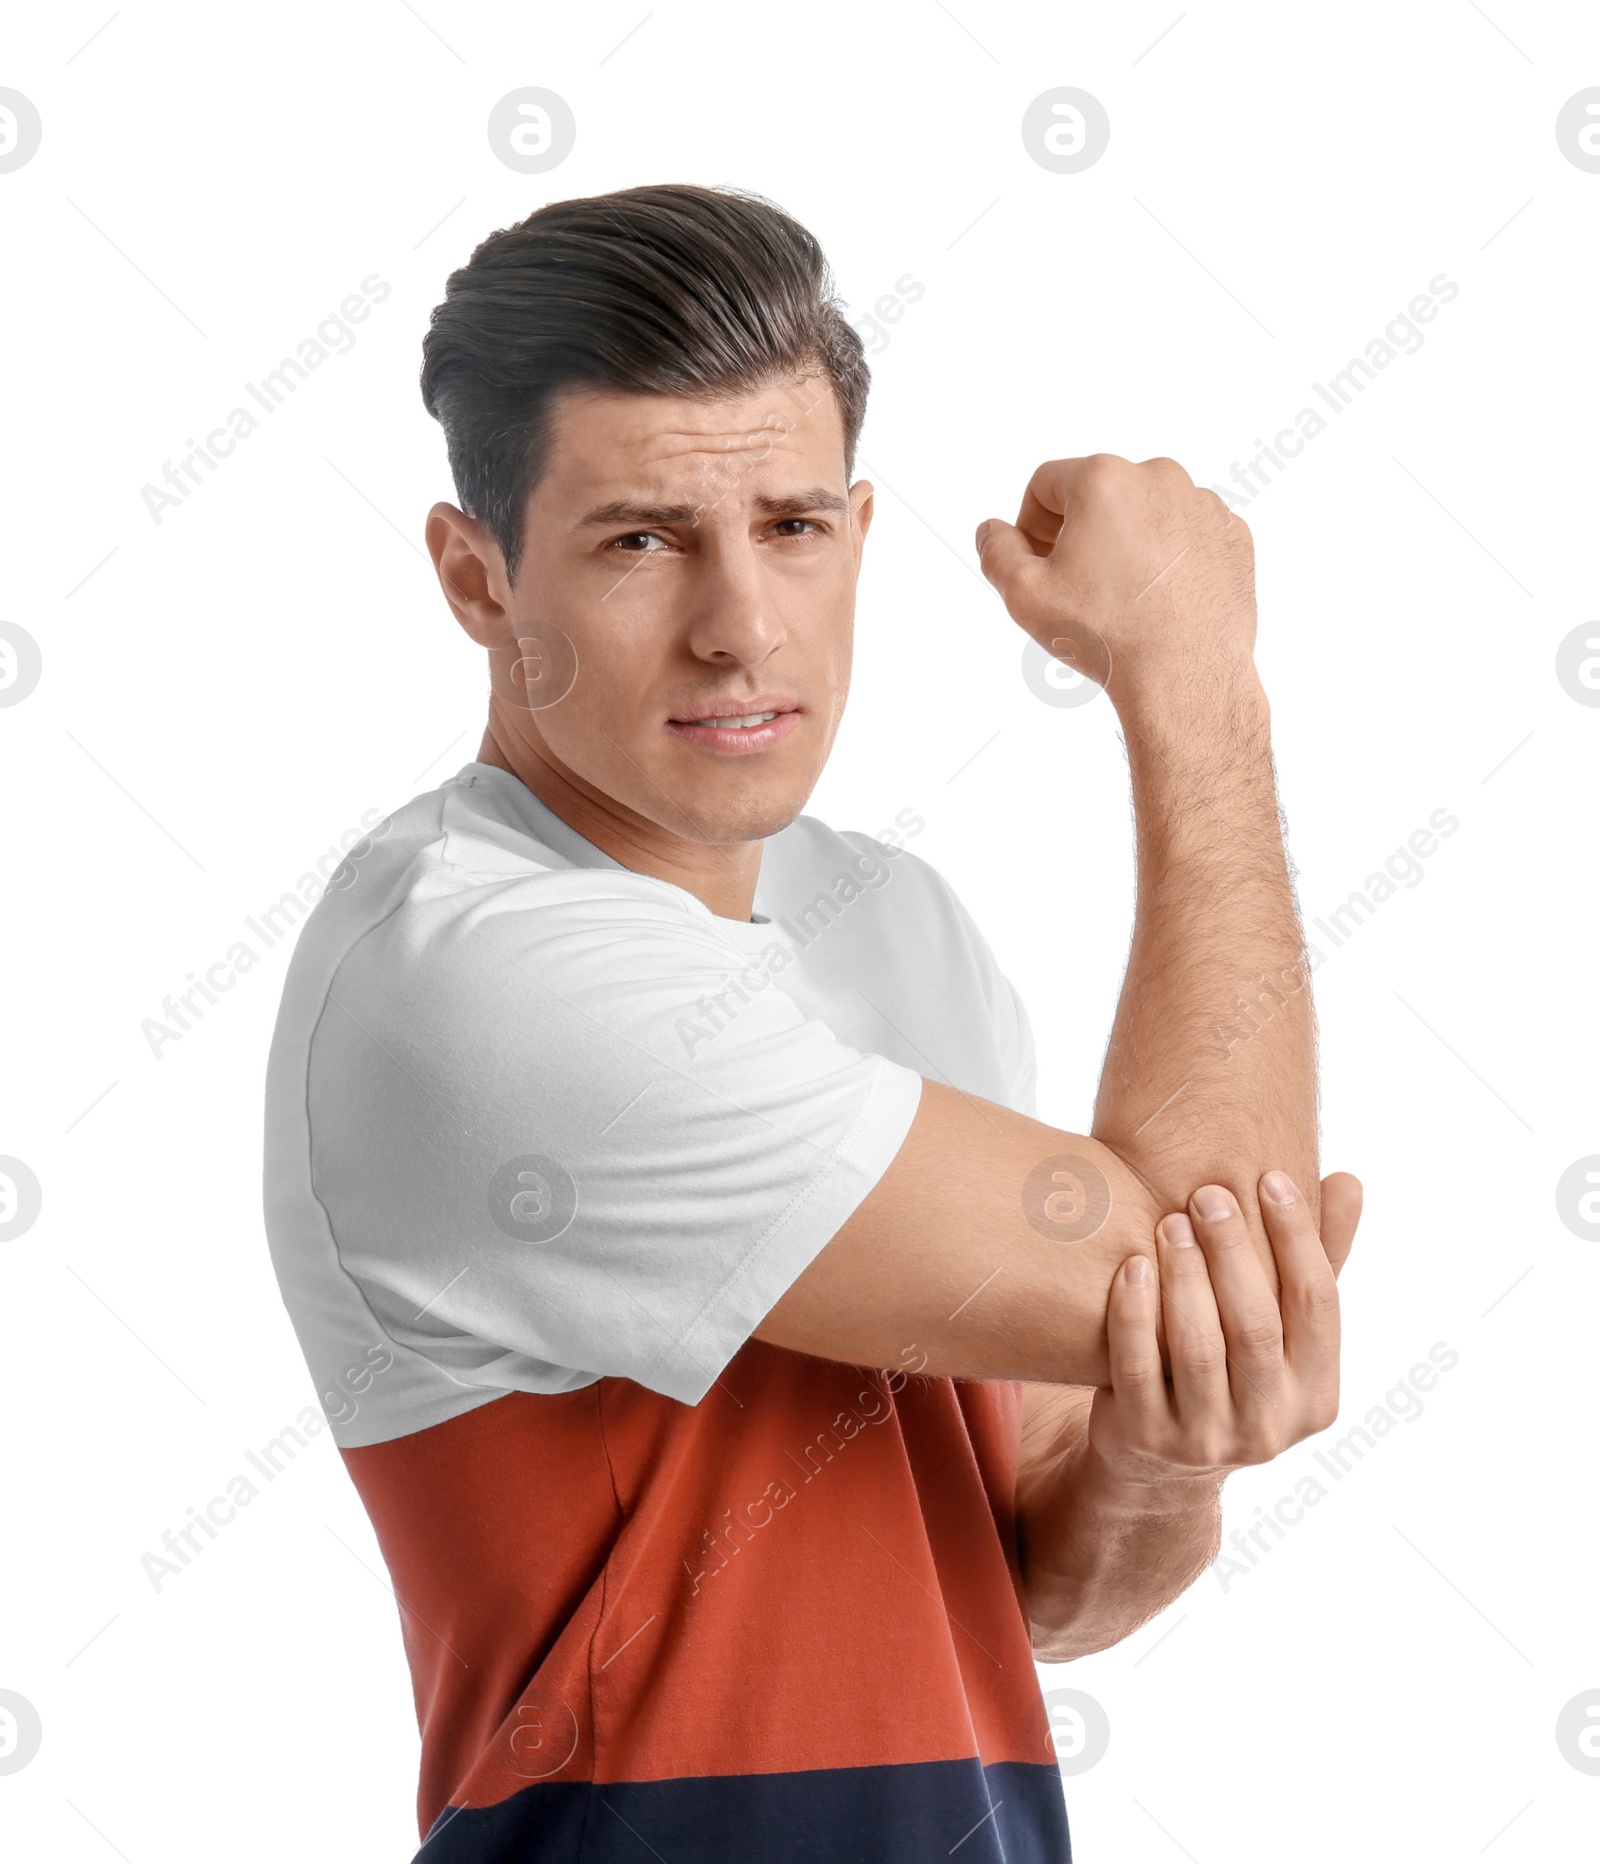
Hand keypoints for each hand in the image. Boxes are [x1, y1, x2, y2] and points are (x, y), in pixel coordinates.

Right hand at [975, 454, 1255, 702]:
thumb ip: (996, 551)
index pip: (1046, 484)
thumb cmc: (1107, 634)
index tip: (1038, 566)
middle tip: (1077, 586)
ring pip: (1144, 513)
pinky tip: (1158, 599)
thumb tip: (992, 530)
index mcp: (1104, 478)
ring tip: (1122, 597)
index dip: (1029, 527)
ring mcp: (1202, 505)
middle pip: (1098, 494)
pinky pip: (1185, 534)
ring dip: (1126, 543)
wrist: (1184, 676)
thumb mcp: (1024, 595)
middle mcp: (1159, 476)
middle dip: (1080, 533)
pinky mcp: (1231, 535)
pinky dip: (1168, 558)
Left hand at [1084, 1169, 1362, 1499]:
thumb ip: (1317, 1258)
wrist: (1160, 1462)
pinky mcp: (1147, 1438)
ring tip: (1170, 1222)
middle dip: (1232, 1253)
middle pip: (1256, 1327)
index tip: (1271, 1179)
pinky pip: (1138, 1369)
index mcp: (1317, 1394)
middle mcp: (1270, 1425)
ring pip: (1199, 1350)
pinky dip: (1134, 1315)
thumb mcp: (1282, 1327)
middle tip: (1208, 1195)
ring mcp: (1208, 1438)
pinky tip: (1130, 1266)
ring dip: (1185, 1278)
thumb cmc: (1234, 1366)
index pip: (1319, 1305)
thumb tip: (1348, 1181)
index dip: (1299, 1238)